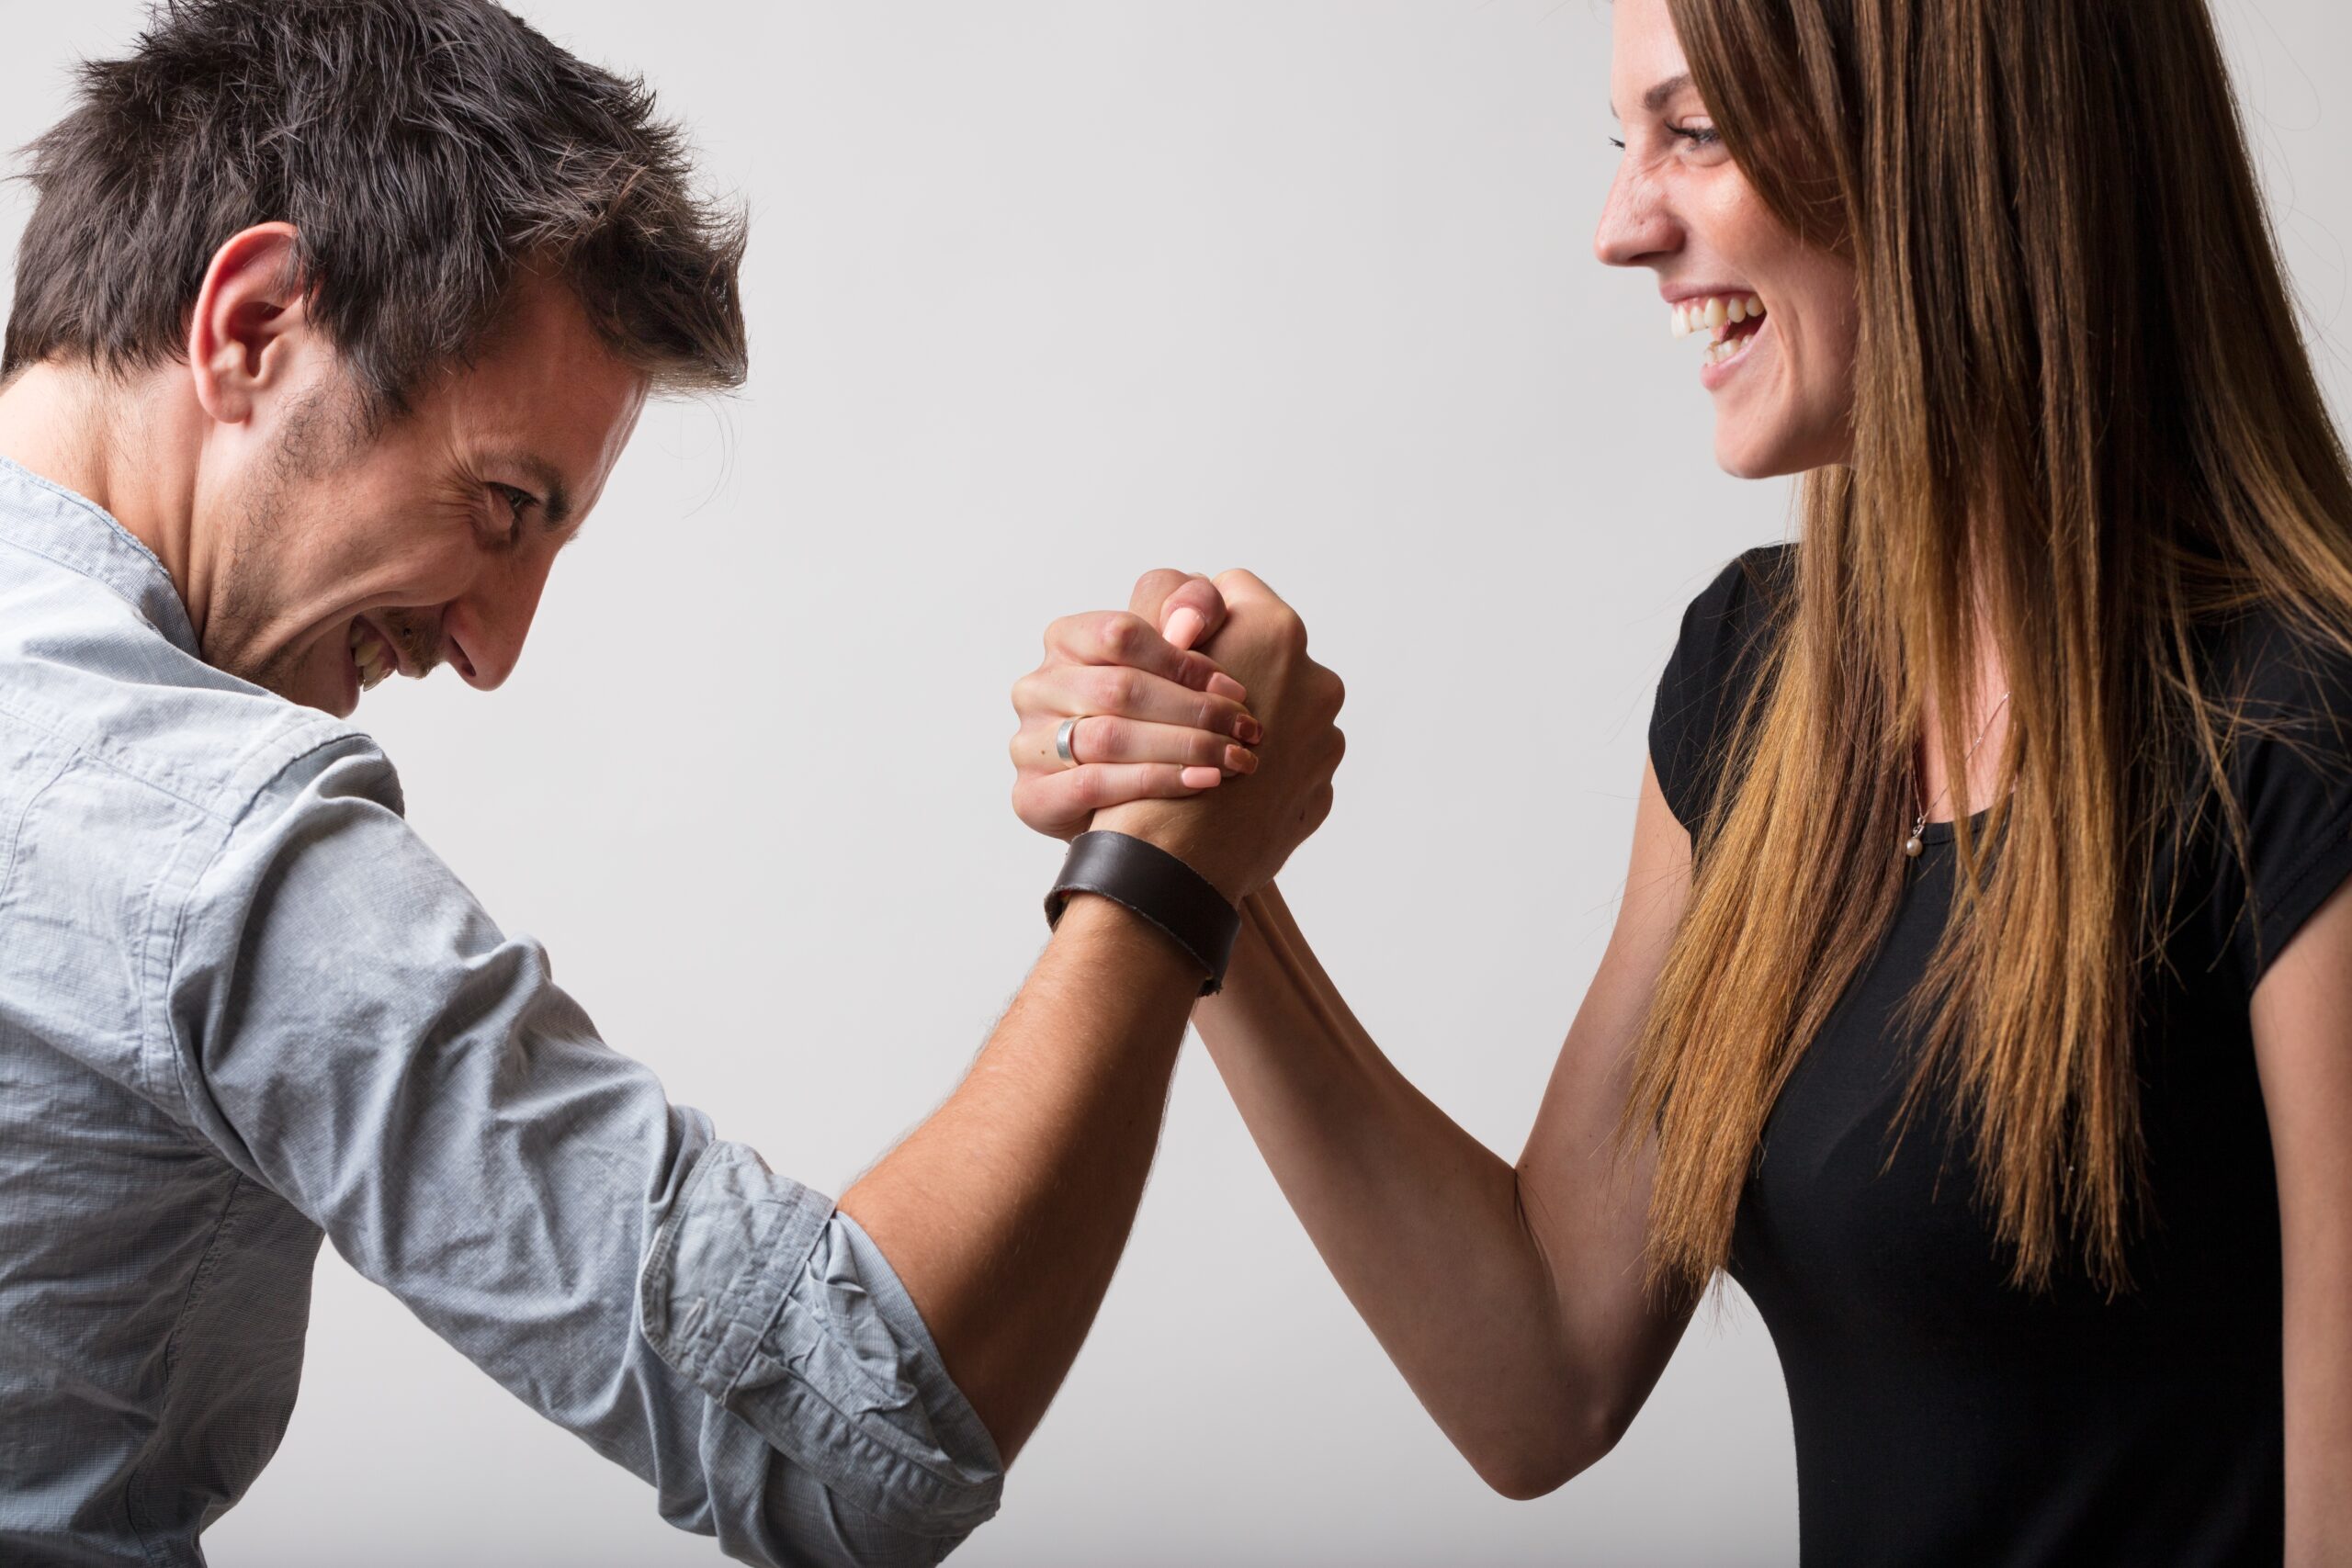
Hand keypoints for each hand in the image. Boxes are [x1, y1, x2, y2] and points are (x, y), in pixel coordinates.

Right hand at [1010, 570, 1263, 840]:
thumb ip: (1193, 609)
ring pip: (1109, 736)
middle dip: (1193, 709)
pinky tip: (1202, 782)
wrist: (1130, 805)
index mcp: (1067, 639)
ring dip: (1182, 746)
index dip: (1184, 660)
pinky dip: (1156, 781)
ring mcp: (1029, 742)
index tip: (1236, 688)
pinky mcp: (1032, 795)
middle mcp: (1038, 687)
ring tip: (1233, 758)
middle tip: (1246, 729)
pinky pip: (1094, 784)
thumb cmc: (1158, 714)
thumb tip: (1186, 625)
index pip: (1123, 633)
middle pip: (1119, 688)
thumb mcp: (1177, 651)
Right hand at [1094, 570, 1343, 901]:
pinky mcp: (1322, 790)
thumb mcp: (1147, 664)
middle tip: (1187, 711)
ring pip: (1280, 712)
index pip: (1232, 591)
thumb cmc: (1151, 760)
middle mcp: (1316, 680)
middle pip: (1265, 655)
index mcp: (1275, 633)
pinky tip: (1222, 794)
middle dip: (1232, 675)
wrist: (1175, 863)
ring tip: (1205, 759)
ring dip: (1250, 726)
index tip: (1175, 655)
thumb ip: (1176, 620)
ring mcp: (1326, 740)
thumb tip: (1192, 616)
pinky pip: (1289, 766)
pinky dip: (1262, 774)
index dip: (1195, 620)